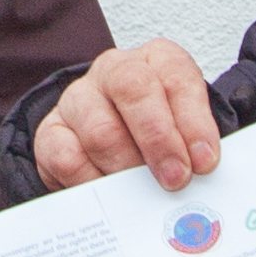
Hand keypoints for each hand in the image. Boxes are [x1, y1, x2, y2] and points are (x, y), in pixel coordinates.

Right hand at [34, 40, 224, 192]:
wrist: (116, 140)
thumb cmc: (162, 135)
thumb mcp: (188, 130)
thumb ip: (198, 146)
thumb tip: (204, 172)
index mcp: (157, 60)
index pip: (176, 77)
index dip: (193, 121)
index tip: (204, 161)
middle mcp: (115, 70)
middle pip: (134, 90)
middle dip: (159, 140)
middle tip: (175, 179)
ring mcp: (78, 98)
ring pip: (101, 130)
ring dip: (128, 169)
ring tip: (144, 194)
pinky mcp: (51, 132)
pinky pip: (67, 158)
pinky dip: (92, 182)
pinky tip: (110, 196)